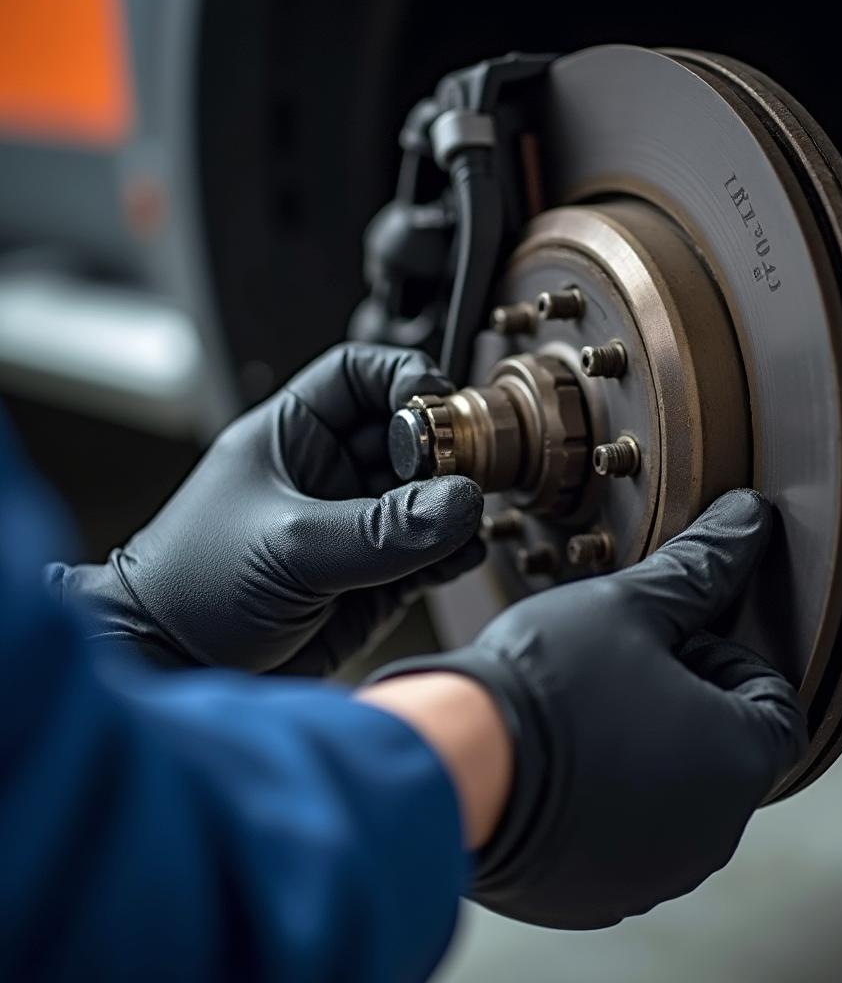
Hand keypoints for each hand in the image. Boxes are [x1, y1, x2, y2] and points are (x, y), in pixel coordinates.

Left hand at [55, 344, 484, 674]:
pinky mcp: (376, 580)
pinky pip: (431, 553)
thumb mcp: (288, 545)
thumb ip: (379, 528)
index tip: (437, 402)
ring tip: (464, 518)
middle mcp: (329, 475)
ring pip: (427, 496)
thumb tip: (458, 503)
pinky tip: (459, 555)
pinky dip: (453, 552)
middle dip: (444, 447)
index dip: (404, 377)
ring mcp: (356, 528)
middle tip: (463, 469)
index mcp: (293, 437)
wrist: (174, 670)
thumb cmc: (190, 591)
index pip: (361, 375)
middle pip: (408, 436)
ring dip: (454, 504)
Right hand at [369, 489, 806, 928]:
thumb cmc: (549, 681)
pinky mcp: (596, 897)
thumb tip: (747, 521)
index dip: (725, 658)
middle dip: (682, 701)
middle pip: (724, 750)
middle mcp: (713, 833)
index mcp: (739, 760)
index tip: (668, 642)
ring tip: (578, 711)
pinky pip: (622, 840)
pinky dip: (604, 802)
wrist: (453, 765)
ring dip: (643, 751)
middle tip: (617, 667)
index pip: (776, 702)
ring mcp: (654, 873)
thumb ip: (699, 569)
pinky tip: (553, 764)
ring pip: (672, 796)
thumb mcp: (628, 607)